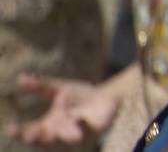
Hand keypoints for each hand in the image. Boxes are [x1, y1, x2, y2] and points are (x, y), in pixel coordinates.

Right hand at [4, 73, 119, 145]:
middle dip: (36, 138)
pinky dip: (82, 126)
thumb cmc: (81, 96)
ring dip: (60, 133)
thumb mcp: (59, 89)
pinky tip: (79, 119)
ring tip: (55, 129)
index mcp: (48, 124)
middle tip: (30, 134)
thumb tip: (19, 78)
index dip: (19, 132)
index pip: (29, 131)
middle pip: (44, 140)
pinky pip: (86, 129)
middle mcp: (59, 132)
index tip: (9, 128)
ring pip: (64, 138)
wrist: (108, 95)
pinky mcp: (92, 129)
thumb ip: (40, 86)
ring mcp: (75, 132)